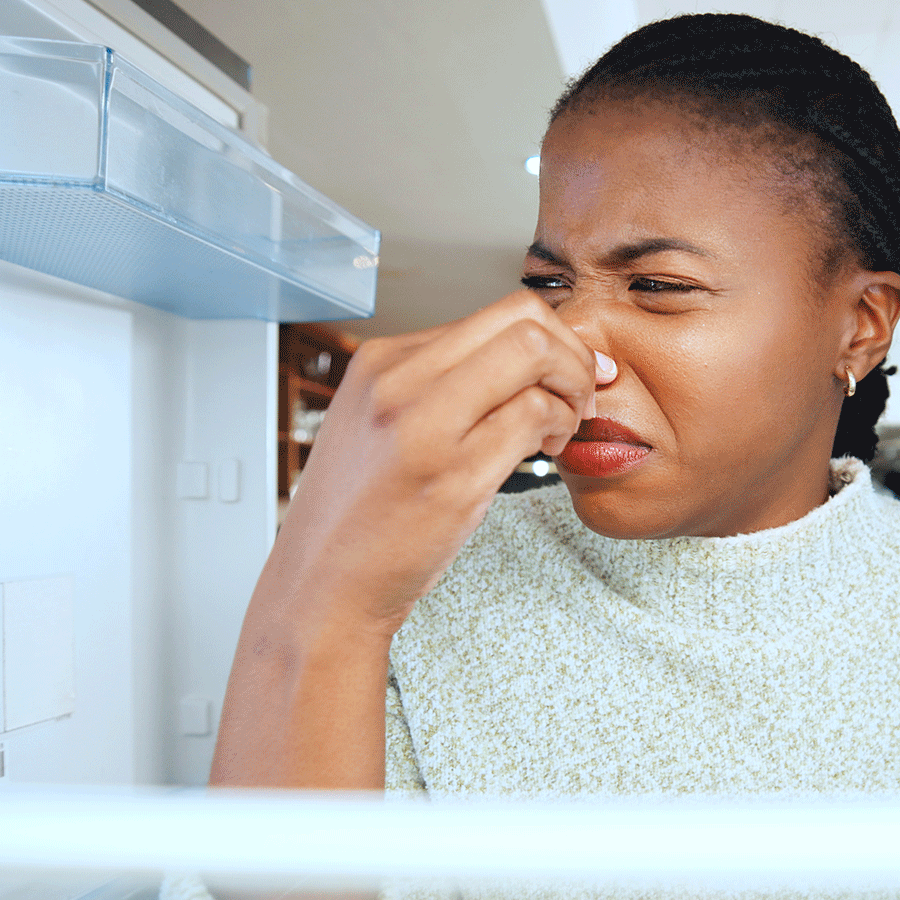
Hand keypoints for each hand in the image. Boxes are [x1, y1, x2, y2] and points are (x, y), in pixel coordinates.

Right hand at [271, 290, 613, 638]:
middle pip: (523, 317)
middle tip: (577, 395)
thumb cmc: (360, 517)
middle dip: (572, 353)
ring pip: (535, 354)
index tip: (567, 371)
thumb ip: (439, 384)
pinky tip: (544, 452)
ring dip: (571, 390)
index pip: (495, 312)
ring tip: (557, 429)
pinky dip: (558, 427)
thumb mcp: (379, 425)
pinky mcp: (452, 474)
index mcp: (381, 361)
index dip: (551, 338)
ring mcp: (423, 424)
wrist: (321, 587)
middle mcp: (398, 380)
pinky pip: (534, 415)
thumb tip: (520, 359)